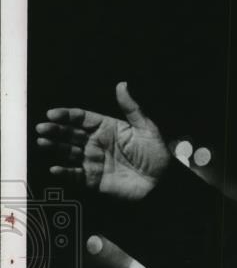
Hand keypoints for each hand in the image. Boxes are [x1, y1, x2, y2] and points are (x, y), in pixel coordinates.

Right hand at [35, 81, 170, 200]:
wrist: (163, 183)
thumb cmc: (157, 155)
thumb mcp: (146, 129)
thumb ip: (131, 108)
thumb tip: (122, 84)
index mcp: (107, 128)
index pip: (82, 118)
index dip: (67, 115)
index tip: (53, 114)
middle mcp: (97, 143)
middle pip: (70, 134)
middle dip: (55, 130)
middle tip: (43, 128)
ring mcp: (94, 161)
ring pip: (68, 152)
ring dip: (54, 148)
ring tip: (43, 143)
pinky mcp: (94, 180)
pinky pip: (75, 175)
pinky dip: (64, 173)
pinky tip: (55, 168)